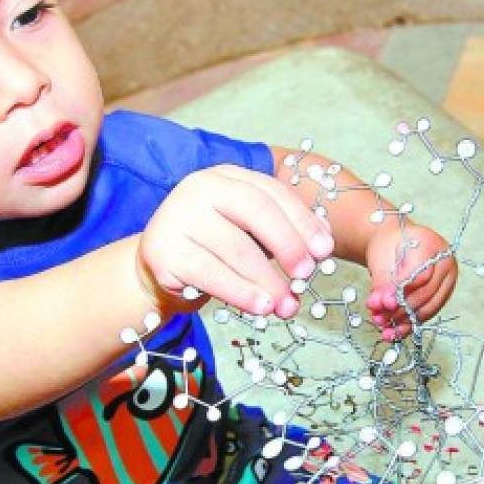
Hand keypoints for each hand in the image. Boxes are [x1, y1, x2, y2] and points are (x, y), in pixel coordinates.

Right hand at [136, 165, 334, 319]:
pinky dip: (240, 293)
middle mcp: (199, 187)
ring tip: (287, 304)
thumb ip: (279, 232)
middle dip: (288, 244)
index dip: (302, 220)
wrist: (159, 266)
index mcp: (226, 176)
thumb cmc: (213, 248)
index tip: (325, 250)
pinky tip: (260, 307)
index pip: (271, 192)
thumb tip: (321, 247)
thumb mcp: (247, 231)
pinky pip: (210, 273)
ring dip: (267, 279)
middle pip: (255, 210)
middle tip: (307, 275)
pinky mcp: (163, 250)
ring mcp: (178, 216)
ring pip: (235, 248)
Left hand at [365, 221, 456, 340]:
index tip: (383, 303)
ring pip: (428, 308)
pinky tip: (392, 332)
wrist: (393, 243)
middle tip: (379, 317)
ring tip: (382, 325)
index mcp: (432, 246)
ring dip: (403, 320)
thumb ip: (380, 283)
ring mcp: (447, 281)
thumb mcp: (380, 259)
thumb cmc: (388, 245)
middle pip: (426, 294)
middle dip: (400, 310)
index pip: (421, 275)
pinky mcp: (442, 296)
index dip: (401, 292)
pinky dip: (408, 324)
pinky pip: (426, 314)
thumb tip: (378, 305)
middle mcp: (446, 264)